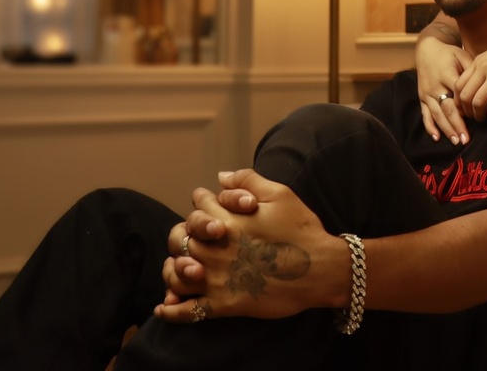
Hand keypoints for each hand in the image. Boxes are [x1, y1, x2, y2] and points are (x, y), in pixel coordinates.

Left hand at [154, 169, 347, 322]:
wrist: (320, 269)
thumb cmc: (302, 229)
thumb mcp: (280, 195)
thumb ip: (247, 180)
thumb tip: (220, 176)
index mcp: (227, 220)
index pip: (198, 204)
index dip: (203, 203)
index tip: (209, 208)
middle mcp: (216, 249)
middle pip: (181, 237)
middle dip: (186, 235)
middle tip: (195, 238)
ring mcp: (217, 278)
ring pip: (176, 273)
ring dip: (172, 269)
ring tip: (178, 268)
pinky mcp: (224, 305)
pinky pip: (187, 311)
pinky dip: (172, 310)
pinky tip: (166, 306)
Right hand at [417, 37, 472, 144]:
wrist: (427, 49)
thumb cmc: (450, 54)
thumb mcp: (462, 55)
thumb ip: (472, 70)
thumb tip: (486, 83)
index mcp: (447, 74)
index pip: (459, 94)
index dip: (467, 107)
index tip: (477, 118)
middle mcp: (435, 85)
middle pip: (447, 108)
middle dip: (457, 124)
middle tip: (466, 139)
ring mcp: (427, 93)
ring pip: (437, 114)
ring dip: (446, 129)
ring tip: (456, 141)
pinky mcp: (422, 98)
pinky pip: (425, 114)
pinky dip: (430, 127)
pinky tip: (437, 137)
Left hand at [455, 29, 486, 120]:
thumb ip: (482, 66)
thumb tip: (474, 80)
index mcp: (478, 61)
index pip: (459, 84)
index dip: (458, 100)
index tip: (463, 108)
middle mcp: (484, 68)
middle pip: (465, 95)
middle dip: (466, 110)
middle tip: (471, 117)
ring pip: (478, 102)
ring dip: (478, 114)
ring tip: (482, 119)